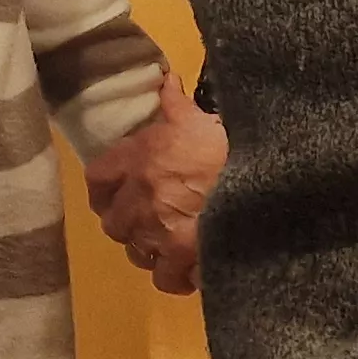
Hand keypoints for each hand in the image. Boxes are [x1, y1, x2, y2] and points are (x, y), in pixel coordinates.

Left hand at [83, 74, 223, 294]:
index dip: (105, 190)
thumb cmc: (226, 145)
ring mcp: (155, 232)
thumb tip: (164, 79)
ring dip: (150, 250)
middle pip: (113, 224)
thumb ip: (175, 103)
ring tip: (170, 245)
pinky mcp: (179, 259)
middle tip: (149, 221)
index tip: (117, 192)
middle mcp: (137, 200)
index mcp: (136, 161)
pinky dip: (176, 276)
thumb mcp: (198, 118)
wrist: (260, 178)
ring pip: (136, 254)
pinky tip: (190, 268)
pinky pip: (165, 278)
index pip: (97, 180)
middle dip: (128, 224)